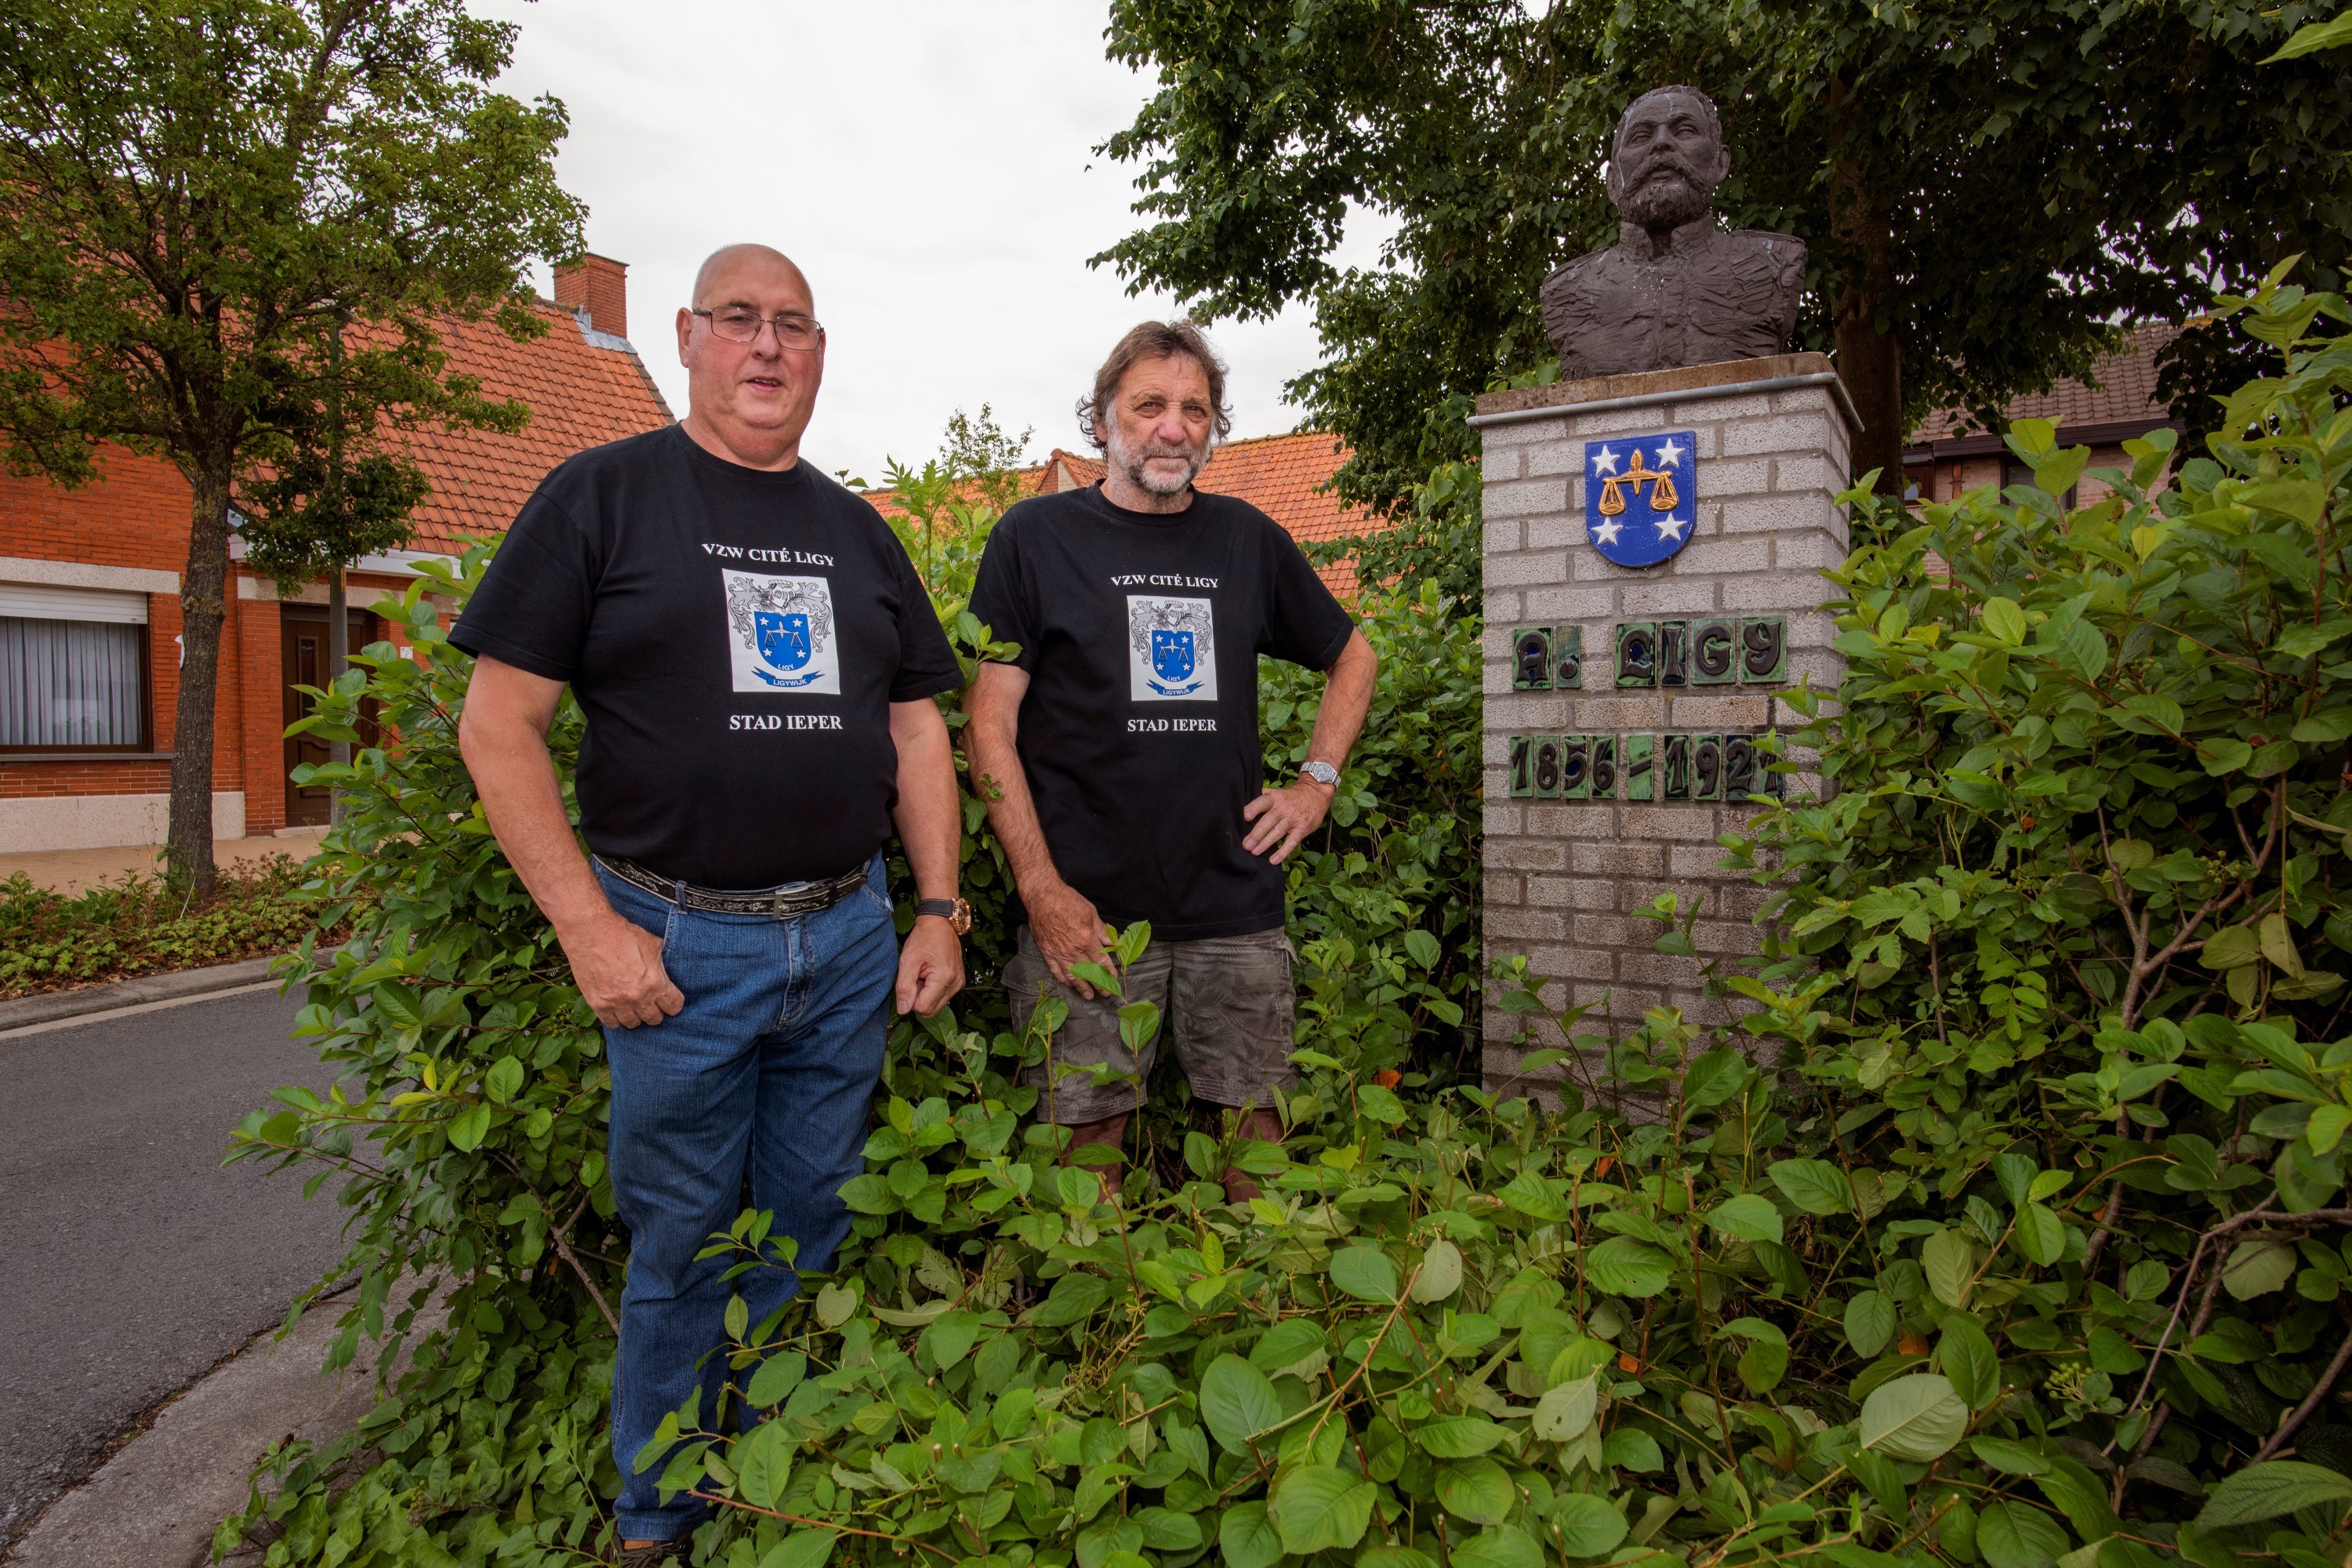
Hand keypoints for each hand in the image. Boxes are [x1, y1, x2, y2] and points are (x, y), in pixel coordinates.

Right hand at [562, 913, 682, 1028]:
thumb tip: (666, 971)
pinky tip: (617, 1009)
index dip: (673, 1003)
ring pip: (633, 1024)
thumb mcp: (653, 945)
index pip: (674, 1007)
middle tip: (651, 1003)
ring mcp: (617, 1003)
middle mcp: (638, 997)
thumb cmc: (622, 935)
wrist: (591, 932)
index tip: (669, 999)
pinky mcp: (598, 1004)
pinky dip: (616, 1018)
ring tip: (634, 1006)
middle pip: (655, 1019)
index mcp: (655, 983)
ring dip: (636, 1016)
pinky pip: (611, 1023)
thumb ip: (662, 964)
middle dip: (655, 1011)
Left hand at [896, 916, 964, 1016]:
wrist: (940, 923)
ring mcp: (958, 983)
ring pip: (936, 1005)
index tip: (911, 979)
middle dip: (919, 998)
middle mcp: (955, 984)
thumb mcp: (908, 960)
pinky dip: (932, 990)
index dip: (911, 999)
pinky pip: (942, 997)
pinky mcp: (958, 982)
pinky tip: (929, 974)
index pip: (923, 1008)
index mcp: (944, 979)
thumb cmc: (924, 937)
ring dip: (925, 994)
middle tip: (916, 977)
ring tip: (923, 974)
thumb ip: (904, 987)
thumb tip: (903, 1010)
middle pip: (931, 1010)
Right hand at [1027, 879, 1112, 998]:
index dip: (1109, 971)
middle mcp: (1073, 950)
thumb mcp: (1091, 913)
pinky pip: (1056, 970)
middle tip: (1105, 994)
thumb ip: (1102, 931)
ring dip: (1082, 987)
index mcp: (1086, 939)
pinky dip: (1063, 979)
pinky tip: (1069, 984)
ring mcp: (1059, 953)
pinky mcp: (1047, 952)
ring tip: (1089, 996)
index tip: (1114, 979)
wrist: (1043, 897)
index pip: (1101, 960)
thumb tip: (1113, 943)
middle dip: (1099, 984)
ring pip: (1072, 975)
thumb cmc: (1068, 901)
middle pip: (1089, 972)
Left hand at [1241, 777, 1333, 864]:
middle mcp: (1283, 808)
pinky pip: (1291, 842)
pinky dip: (1283, 852)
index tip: (1245, 817)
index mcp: (1274, 798)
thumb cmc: (1290, 797)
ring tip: (1254, 852)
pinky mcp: (1301, 829)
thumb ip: (1262, 799)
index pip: (1262, 802)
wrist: (1315, 795)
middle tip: (1246, 844)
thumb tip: (1241, 808)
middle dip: (1256, 833)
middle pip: (1268, 821)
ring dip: (1265, 843)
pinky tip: (1273, 860)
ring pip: (1278, 832)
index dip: (1254, 809)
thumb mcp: (1277, 793)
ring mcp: (1293, 819)